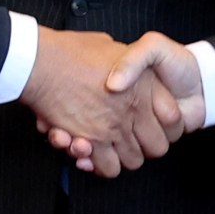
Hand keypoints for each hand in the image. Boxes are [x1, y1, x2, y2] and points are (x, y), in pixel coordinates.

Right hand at [19, 29, 178, 177]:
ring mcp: (114, 127)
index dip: (165, 125)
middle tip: (133, 139)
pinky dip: (102, 165)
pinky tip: (95, 154)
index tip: (154, 124)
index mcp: (145, 85)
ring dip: (123, 157)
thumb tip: (125, 63)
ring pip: (133, 161)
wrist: (41, 63)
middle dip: (145, 146)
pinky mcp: (93, 142)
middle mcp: (135, 109)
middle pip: (157, 146)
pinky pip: (108, 167)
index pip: (173, 118)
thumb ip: (124, 59)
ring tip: (112, 147)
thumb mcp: (110, 45)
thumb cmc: (70, 52)